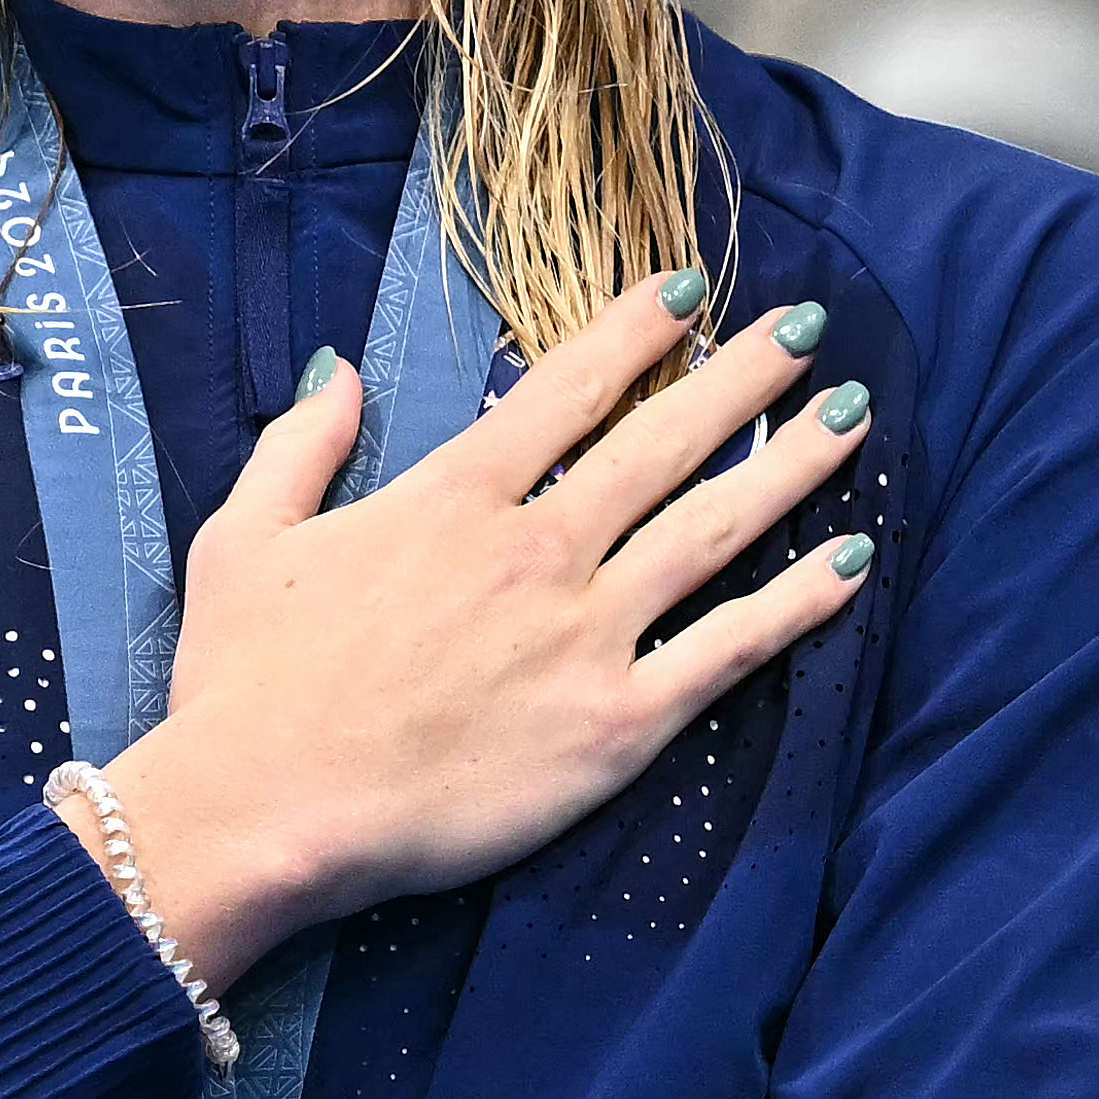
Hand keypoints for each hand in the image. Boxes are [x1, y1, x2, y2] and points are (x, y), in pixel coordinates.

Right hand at [94, 273, 875, 981]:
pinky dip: (799, 603)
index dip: (638, 330)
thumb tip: (340, 368)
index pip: (569, 390)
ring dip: (792, 465)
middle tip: (808, 329)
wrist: (264, 811)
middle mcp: (537, 550)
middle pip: (665, 442)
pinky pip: (729, 651)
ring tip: (852, 415)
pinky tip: (854, 562)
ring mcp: (586, 635)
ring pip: (715, 529)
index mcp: (454, 497)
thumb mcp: (246, 537)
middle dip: (743, 376)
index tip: (693, 287)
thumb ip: (301, 445)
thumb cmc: (244, 685)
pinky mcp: (617, 726)